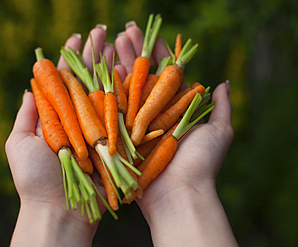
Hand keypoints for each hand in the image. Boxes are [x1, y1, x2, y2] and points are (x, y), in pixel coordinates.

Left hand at [5, 24, 113, 246]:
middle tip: (102, 31)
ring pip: (106, 90)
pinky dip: (126, 91)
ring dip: (111, 65)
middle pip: (87, 80)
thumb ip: (27, 115)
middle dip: (94, 54)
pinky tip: (131, 69)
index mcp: (56, 117)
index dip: (70, 58)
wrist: (61, 211)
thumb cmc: (36, 180)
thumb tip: (30, 87)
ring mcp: (98, 128)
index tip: (77, 38)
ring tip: (118, 41)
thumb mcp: (19, 144)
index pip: (64, 80)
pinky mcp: (115, 140)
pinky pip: (121, 113)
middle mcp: (78, 119)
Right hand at [114, 21, 237, 245]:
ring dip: (118, 62)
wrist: (177, 195)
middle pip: (142, 75)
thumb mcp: (219, 133)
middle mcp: (154, 112)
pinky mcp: (120, 133)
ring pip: (126, 86)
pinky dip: (107, 86)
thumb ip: (222, 107)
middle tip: (124, 31)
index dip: (158, 52)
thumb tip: (223, 83)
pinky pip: (112, 107)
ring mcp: (135, 121)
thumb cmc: (201, 164)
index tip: (149, 35)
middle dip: (133, 52)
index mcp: (176, 108)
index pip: (166, 72)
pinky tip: (101, 66)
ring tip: (110, 40)